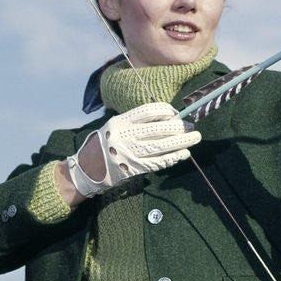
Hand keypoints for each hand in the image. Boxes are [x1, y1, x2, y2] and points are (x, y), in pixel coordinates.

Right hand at [66, 102, 200, 197]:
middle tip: (191, 126)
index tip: (175, 113)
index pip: (148, 111)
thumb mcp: (114, 127)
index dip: (166, 110)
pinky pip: (157, 162)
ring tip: (195, 137)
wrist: (85, 170)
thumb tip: (166, 119)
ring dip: (181, 142)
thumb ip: (135, 123)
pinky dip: (173, 158)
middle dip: (178, 127)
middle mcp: (124, 136)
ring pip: (160, 146)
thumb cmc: (103, 145)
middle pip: (158, 129)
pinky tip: (184, 154)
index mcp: (120, 122)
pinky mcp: (133, 169)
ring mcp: (129, 153)